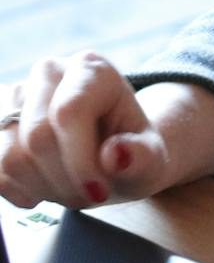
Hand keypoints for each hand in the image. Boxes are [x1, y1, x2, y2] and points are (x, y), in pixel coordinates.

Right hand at [1, 53, 197, 208]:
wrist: (110, 153)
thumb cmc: (132, 153)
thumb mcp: (151, 159)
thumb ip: (142, 158)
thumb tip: (116, 155)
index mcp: (93, 69)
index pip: (70, 112)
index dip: (80, 161)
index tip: (99, 193)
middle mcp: (49, 73)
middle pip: (37, 138)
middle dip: (65, 180)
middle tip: (91, 192)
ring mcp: (16, 97)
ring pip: (9, 157)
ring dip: (42, 188)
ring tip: (71, 186)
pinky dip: (20, 190)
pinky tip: (46, 185)